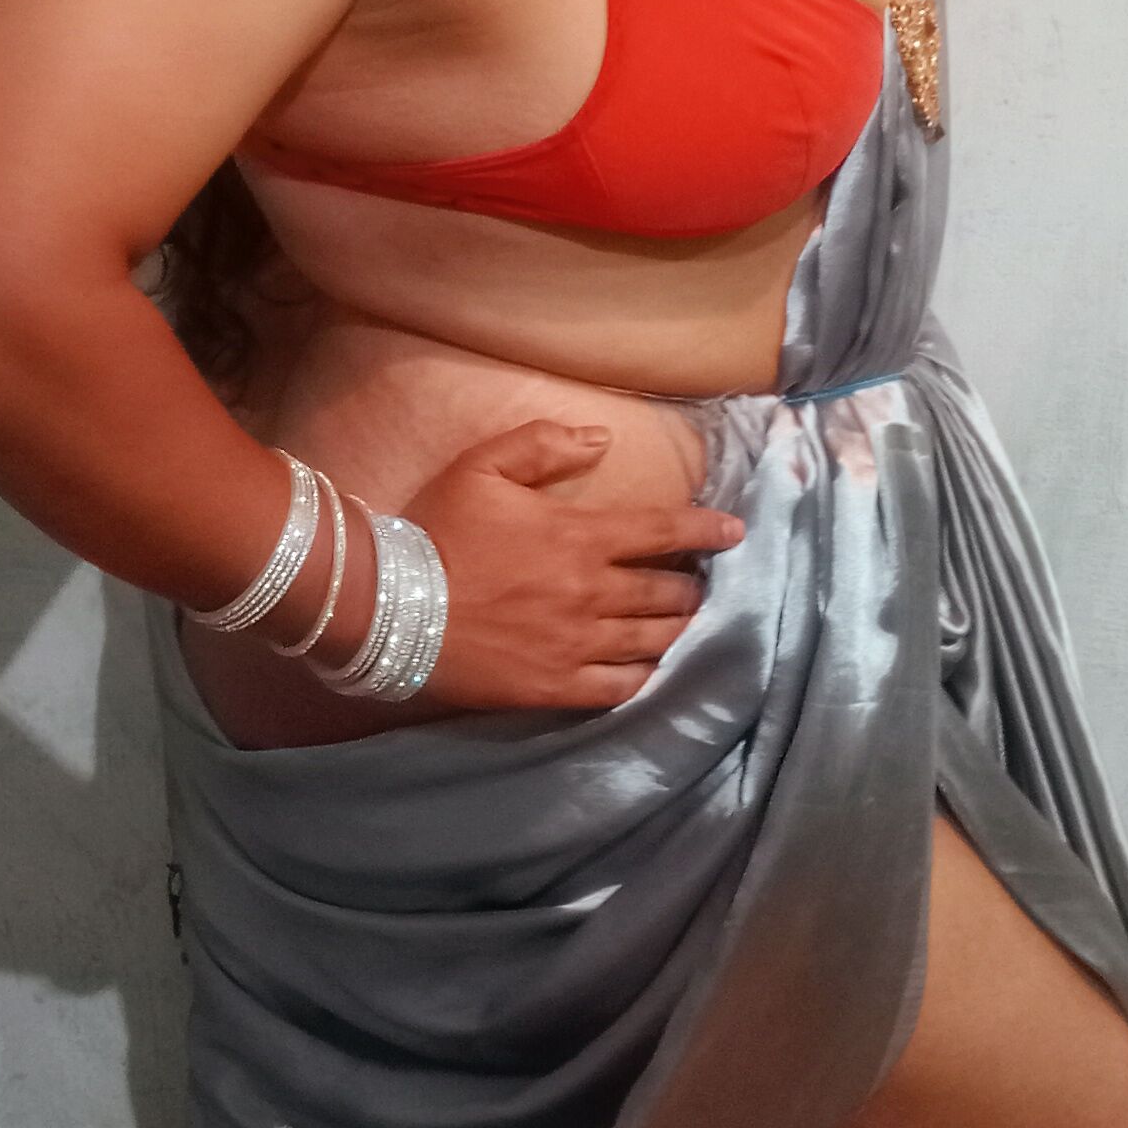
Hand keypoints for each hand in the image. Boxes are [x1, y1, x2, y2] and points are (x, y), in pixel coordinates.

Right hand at [406, 419, 744, 711]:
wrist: (392, 605)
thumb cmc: (437, 530)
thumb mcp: (482, 466)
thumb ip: (545, 445)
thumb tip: (602, 440)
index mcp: (580, 536)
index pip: (663, 529)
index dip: (707, 528)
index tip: (735, 530)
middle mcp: (591, 592)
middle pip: (667, 591)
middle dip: (691, 585)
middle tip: (697, 583)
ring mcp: (577, 644)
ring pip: (654, 639)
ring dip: (678, 629)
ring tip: (685, 624)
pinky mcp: (556, 686)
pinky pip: (621, 687)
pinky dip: (647, 677)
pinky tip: (653, 670)